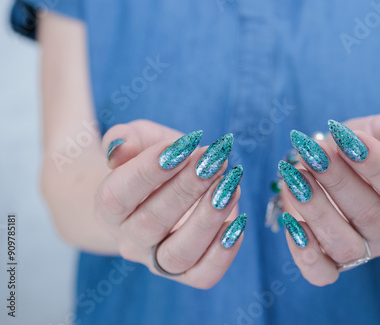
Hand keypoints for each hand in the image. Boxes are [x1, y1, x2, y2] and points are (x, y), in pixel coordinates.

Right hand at [94, 120, 244, 288]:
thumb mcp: (138, 139)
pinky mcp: (189, 272)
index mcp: (108, 209)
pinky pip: (204, 274)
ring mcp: (158, 260)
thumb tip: (119, 148)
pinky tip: (238, 222)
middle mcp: (130, 240)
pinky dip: (223, 253)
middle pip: (152, 222)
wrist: (159, 191)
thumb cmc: (150, 160)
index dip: (148, 171)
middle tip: (214, 160)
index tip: (181, 146)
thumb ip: (125, 139)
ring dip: (208, 219)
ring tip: (231, 186)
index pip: (118, 195)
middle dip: (186, 188)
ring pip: (178, 253)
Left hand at [279, 113, 379, 285]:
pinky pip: (321, 272)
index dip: (375, 163)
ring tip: (295, 179)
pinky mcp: (330, 262)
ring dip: (316, 211)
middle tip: (313, 153)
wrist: (347, 170)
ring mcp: (360, 251)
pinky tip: (291, 222)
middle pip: (369, 214)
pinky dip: (306, 254)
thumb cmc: (367, 147)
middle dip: (337, 180)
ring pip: (343, 244)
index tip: (347, 137)